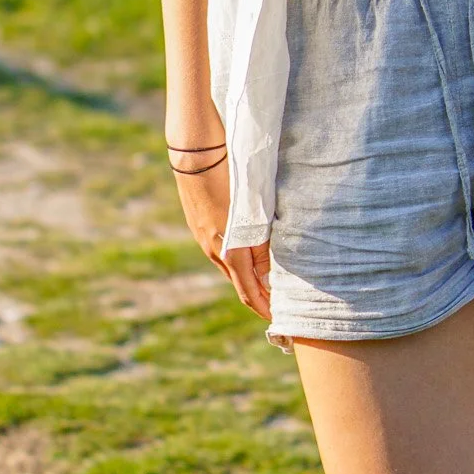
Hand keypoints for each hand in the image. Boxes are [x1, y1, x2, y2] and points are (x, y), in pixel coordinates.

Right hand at [171, 156, 271, 320]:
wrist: (196, 155)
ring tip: (265, 285)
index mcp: (229, 249)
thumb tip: (269, 274)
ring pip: (229, 267)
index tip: (276, 318)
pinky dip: (236, 263)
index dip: (263, 307)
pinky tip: (246, 257)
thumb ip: (261, 244)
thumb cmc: (231, 178)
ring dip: (247, 279)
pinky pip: (220, 252)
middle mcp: (214, 250)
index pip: (248, 290)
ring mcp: (203, 238)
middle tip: (276, 306)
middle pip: (239, 283)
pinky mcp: (199, 226)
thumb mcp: (253, 213)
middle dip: (257, 297)